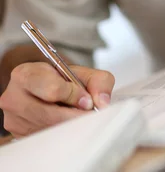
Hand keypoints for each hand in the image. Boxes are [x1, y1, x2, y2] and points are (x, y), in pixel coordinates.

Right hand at [0, 62, 114, 137]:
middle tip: (88, 113)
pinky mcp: (20, 135)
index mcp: (25, 75)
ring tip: (76, 114)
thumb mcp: (82, 72)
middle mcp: (14, 97)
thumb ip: (98, 81)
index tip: (87, 100)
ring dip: (69, 125)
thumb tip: (102, 102)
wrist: (45, 88)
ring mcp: (15, 119)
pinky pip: (47, 139)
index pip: (52, 89)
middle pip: (51, 114)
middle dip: (75, 115)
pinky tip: (66, 123)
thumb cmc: (61, 79)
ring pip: (50, 129)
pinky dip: (62, 133)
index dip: (74, 95)